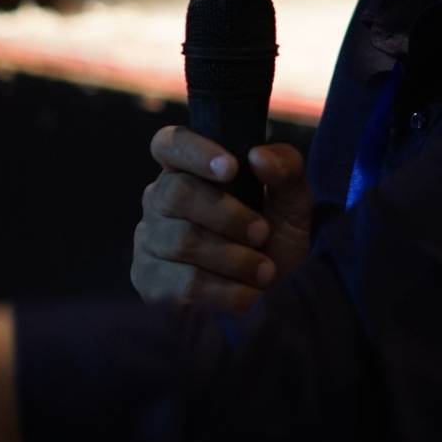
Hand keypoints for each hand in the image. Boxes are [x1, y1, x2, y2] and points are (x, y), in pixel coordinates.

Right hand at [131, 127, 310, 313]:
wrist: (272, 297)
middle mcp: (159, 199)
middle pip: (176, 194)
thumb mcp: (293, 202)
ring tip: (265, 271)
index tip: (232, 168)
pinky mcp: (150, 282)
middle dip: (228, 215)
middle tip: (262, 233)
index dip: (195, 152)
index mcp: (187, 168)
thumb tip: (259, 156)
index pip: (170, 144)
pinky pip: (181, 284)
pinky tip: (248, 295)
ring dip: (233, 258)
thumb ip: (286, 169)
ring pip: (181, 241)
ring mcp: (149, 240)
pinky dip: (224, 291)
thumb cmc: (273, 238)